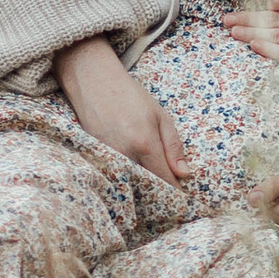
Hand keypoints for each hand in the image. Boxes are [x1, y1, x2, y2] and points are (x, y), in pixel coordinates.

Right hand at [55, 36, 189, 185]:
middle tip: (170, 190)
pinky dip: (127, 179)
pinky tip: (134, 172)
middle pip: (147, 187)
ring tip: (152, 180)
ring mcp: (107, 159)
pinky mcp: (95, 159)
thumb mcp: (160, 116)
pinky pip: (116, 176)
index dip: (176, 190)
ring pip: (130, 184)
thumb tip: (185, 174)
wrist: (93, 82)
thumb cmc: (130, 96)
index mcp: (145, 144)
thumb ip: (173, 147)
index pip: (164, 181)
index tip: (184, 195)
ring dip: (143, 187)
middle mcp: (124, 156)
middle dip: (160, 191)